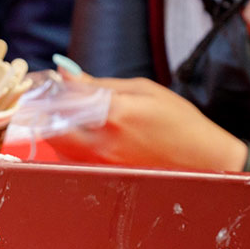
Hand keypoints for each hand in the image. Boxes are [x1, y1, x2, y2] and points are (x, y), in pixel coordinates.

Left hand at [46, 77, 247, 172]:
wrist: (203, 159)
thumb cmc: (180, 121)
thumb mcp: (144, 90)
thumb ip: (101, 84)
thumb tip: (67, 73)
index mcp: (115, 112)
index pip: (67, 96)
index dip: (53, 86)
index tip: (49, 79)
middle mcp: (104, 141)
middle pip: (54, 125)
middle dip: (46, 111)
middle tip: (49, 100)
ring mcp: (103, 162)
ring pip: (60, 145)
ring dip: (55, 128)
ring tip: (66, 115)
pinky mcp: (106, 175)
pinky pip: (74, 158)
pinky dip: (69, 144)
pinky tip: (81, 134)